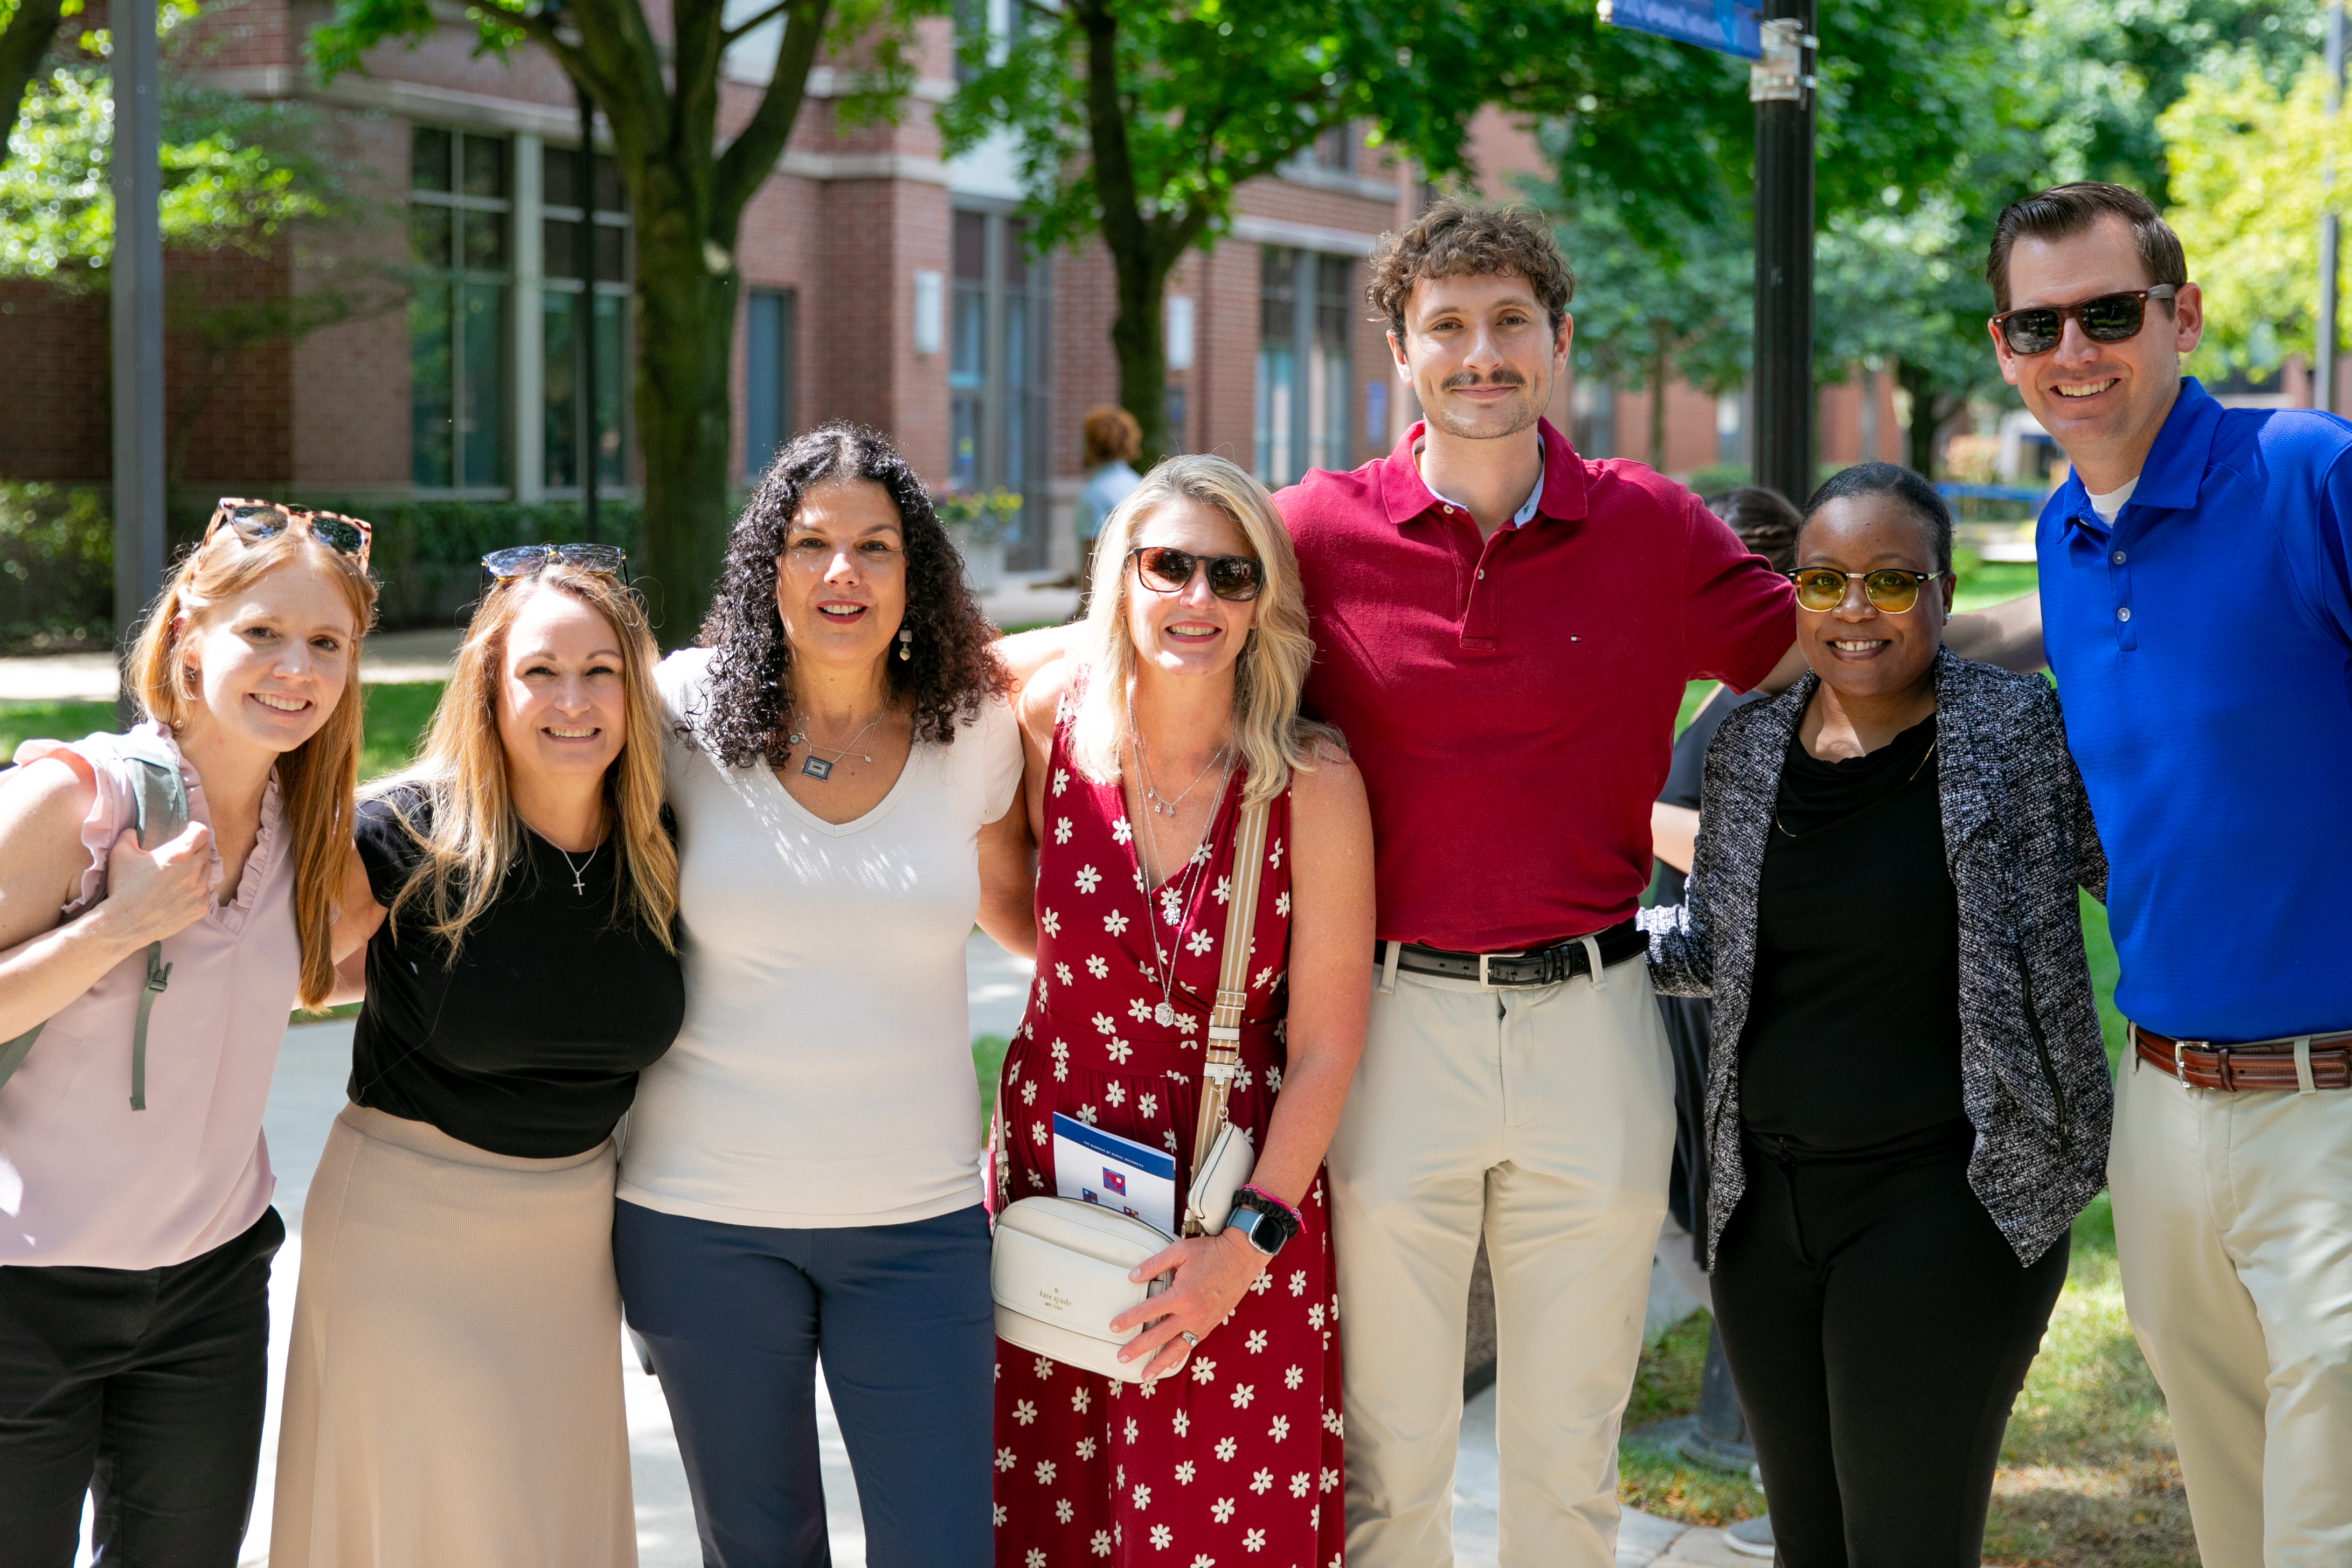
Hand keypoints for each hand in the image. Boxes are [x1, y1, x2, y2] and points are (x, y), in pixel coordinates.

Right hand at [94, 822, 214, 952]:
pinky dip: (196, 890)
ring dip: (196, 870)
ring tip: (179, 875)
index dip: (195, 829)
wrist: (125, 923)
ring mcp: (200, 890)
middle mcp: (195, 870)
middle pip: (205, 852)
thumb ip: (129, 836)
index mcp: (180, 854)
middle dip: (196, 848)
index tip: (188, 831)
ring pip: (206, 872)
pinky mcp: (201, 908)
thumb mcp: (120, 854)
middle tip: (182, 854)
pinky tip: (180, 893)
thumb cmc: (124, 887)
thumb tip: (134, 832)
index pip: (201, 832)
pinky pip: (204, 893)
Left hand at [1110, 1229, 1269, 1384]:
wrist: (1241, 1258)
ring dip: (1159, 1363)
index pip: (1147, 1311)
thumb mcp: (1179, 1251)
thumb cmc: (1211, 1252)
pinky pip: (1192, 1344)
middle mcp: (1190, 1314)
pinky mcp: (1210, 1324)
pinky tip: (1171, 1365)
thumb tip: (1132, 1277)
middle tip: (1121, 1357)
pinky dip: (1180, 1356)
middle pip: (1158, 1336)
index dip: (1128, 1320)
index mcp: (1180, 1295)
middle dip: (1137, 1348)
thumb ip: (1154, 1265)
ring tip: (1145, 1375)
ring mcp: (1201, 1322)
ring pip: (1176, 1348)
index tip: (1114, 1327)